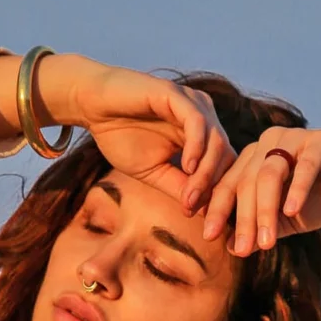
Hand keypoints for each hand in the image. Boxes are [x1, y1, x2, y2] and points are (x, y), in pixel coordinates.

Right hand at [34, 53, 238, 205]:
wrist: (94, 107)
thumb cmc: (122, 136)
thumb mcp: (155, 172)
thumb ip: (180, 188)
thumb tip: (204, 213)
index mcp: (202, 136)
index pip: (225, 168)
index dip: (221, 198)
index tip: (210, 226)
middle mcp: (204, 118)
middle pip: (227, 157)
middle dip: (218, 192)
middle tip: (205, 219)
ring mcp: (193, 103)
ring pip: (216, 141)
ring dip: (206, 175)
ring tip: (191, 199)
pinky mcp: (177, 94)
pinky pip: (197, 122)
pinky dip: (197, 147)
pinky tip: (188, 168)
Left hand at [199, 127, 320, 253]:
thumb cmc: (318, 195)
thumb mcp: (285, 220)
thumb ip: (260, 229)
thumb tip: (230, 247)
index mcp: (252, 160)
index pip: (228, 185)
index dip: (216, 209)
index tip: (207, 236)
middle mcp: (267, 144)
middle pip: (247, 182)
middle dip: (243, 219)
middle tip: (243, 250)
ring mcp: (294, 139)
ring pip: (270, 174)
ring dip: (266, 210)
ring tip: (267, 241)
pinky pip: (305, 164)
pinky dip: (298, 188)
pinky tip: (293, 211)